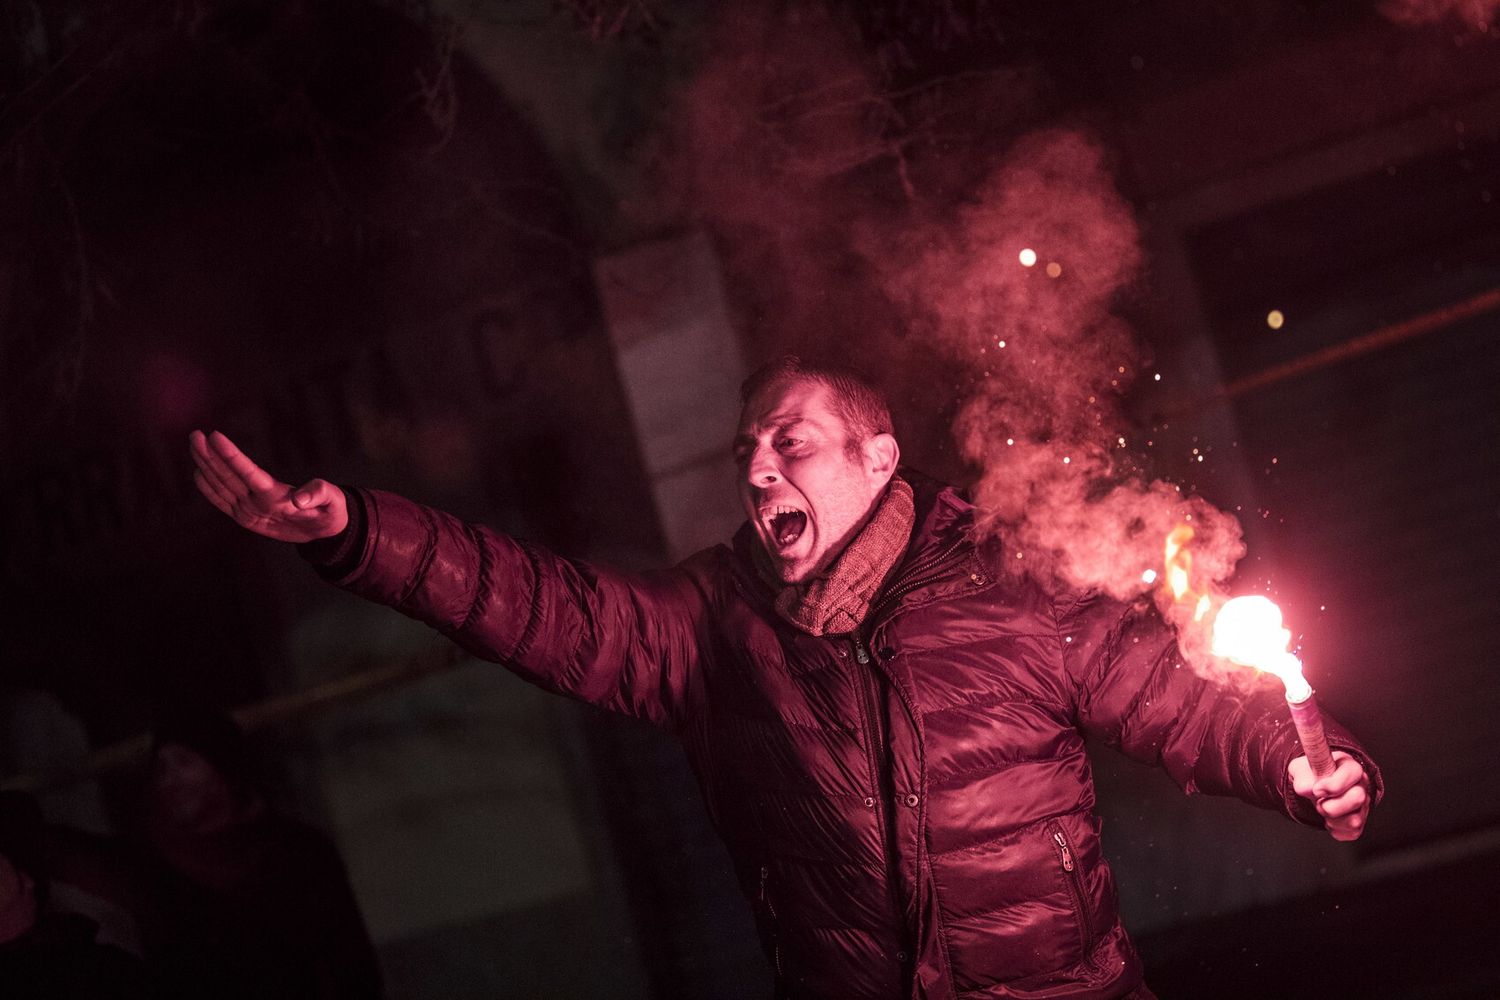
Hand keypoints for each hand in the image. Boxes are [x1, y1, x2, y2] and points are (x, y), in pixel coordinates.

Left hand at [189, 430, 347, 542]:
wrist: (323, 534)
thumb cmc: (329, 510)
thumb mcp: (333, 501)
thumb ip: (319, 494)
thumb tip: (299, 499)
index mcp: (277, 499)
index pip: (249, 474)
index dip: (231, 455)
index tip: (215, 436)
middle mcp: (258, 506)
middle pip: (227, 478)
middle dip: (209, 456)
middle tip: (195, 435)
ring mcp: (248, 514)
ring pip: (220, 487)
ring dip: (204, 465)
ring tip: (194, 444)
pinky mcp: (244, 518)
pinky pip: (220, 501)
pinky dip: (207, 487)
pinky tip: (198, 471)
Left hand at [1288, 750, 1370, 841]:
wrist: (1311, 788)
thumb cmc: (1310, 775)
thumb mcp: (1301, 769)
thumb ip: (1303, 777)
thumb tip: (1308, 790)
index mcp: (1350, 767)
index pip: (1352, 773)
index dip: (1334, 784)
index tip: (1316, 790)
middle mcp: (1361, 785)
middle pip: (1358, 798)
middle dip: (1332, 805)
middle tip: (1318, 802)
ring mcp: (1363, 805)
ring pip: (1354, 820)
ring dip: (1332, 819)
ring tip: (1323, 809)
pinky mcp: (1360, 821)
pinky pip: (1351, 832)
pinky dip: (1335, 829)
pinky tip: (1329, 819)